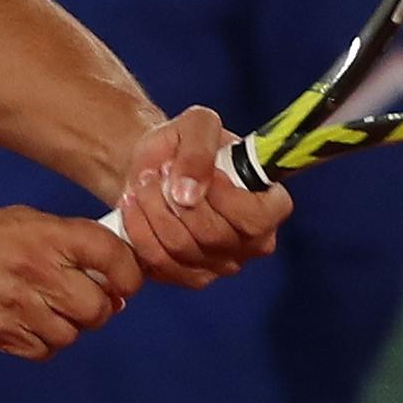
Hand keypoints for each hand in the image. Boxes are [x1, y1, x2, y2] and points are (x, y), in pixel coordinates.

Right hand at [0, 206, 141, 360]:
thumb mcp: (23, 221)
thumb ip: (68, 241)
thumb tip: (110, 276)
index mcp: (48, 235)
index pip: (112, 256)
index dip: (129, 274)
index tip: (126, 282)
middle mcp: (39, 271)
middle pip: (98, 307)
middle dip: (97, 308)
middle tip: (81, 299)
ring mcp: (20, 306)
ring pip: (72, 334)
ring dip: (67, 327)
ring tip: (46, 309)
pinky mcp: (1, 335)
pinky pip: (44, 351)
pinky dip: (42, 343)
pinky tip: (27, 324)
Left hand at [114, 105, 293, 287]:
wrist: (159, 166)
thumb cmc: (187, 144)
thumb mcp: (196, 126)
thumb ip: (199, 150)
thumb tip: (189, 192)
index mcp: (270, 205)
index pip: (257, 216)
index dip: (222, 196)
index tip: (194, 169)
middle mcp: (253, 242)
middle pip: (214, 235)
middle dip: (175, 200)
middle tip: (155, 173)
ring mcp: (222, 264)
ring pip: (182, 248)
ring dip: (153, 211)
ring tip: (141, 183)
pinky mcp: (190, 276)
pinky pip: (160, 262)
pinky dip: (140, 230)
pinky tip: (132, 205)